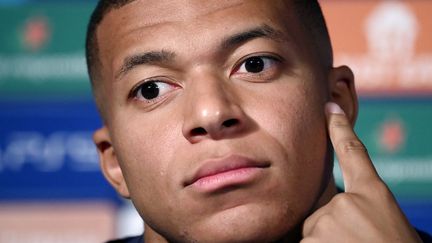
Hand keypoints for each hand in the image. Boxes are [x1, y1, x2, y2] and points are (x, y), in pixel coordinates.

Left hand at [301, 102, 422, 242]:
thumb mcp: (384, 220)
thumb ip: (359, 208)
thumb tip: (333, 205)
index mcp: (373, 193)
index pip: (353, 153)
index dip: (340, 129)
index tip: (328, 108)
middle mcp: (349, 202)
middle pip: (322, 211)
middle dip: (330, 229)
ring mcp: (330, 221)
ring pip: (312, 232)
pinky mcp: (312, 241)